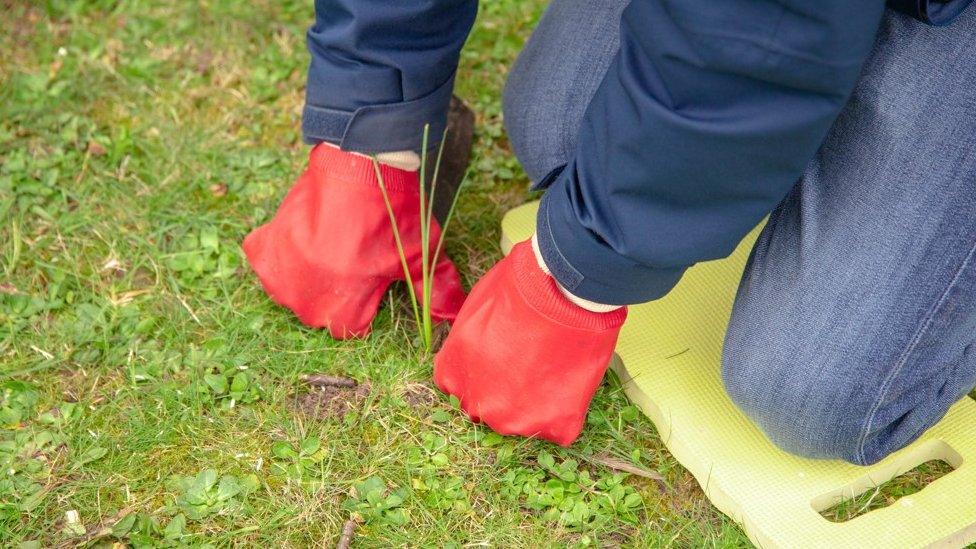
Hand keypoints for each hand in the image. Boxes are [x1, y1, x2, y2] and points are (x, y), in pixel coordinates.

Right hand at [243, 144, 465, 338]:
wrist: (360, 161)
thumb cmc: (392, 211)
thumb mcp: (420, 254)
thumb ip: (434, 290)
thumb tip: (451, 317)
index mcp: (343, 307)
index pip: (350, 327)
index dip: (364, 301)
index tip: (370, 276)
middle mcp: (305, 298)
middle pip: (319, 311)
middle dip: (335, 290)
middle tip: (350, 255)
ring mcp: (281, 272)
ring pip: (291, 290)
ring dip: (306, 274)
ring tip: (328, 243)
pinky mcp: (265, 245)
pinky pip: (266, 261)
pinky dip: (281, 252)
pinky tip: (304, 234)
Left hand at [434, 240, 626, 444]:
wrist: (565, 290)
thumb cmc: (520, 286)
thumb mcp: (476, 305)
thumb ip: (469, 339)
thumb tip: (477, 344)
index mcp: (452, 372)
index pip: (461, 386)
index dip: (484, 373)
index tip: (503, 360)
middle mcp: (478, 403)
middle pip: (490, 407)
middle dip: (507, 391)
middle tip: (532, 362)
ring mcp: (515, 420)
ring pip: (523, 420)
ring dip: (537, 402)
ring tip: (555, 366)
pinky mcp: (554, 426)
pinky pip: (558, 428)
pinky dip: (566, 411)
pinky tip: (571, 380)